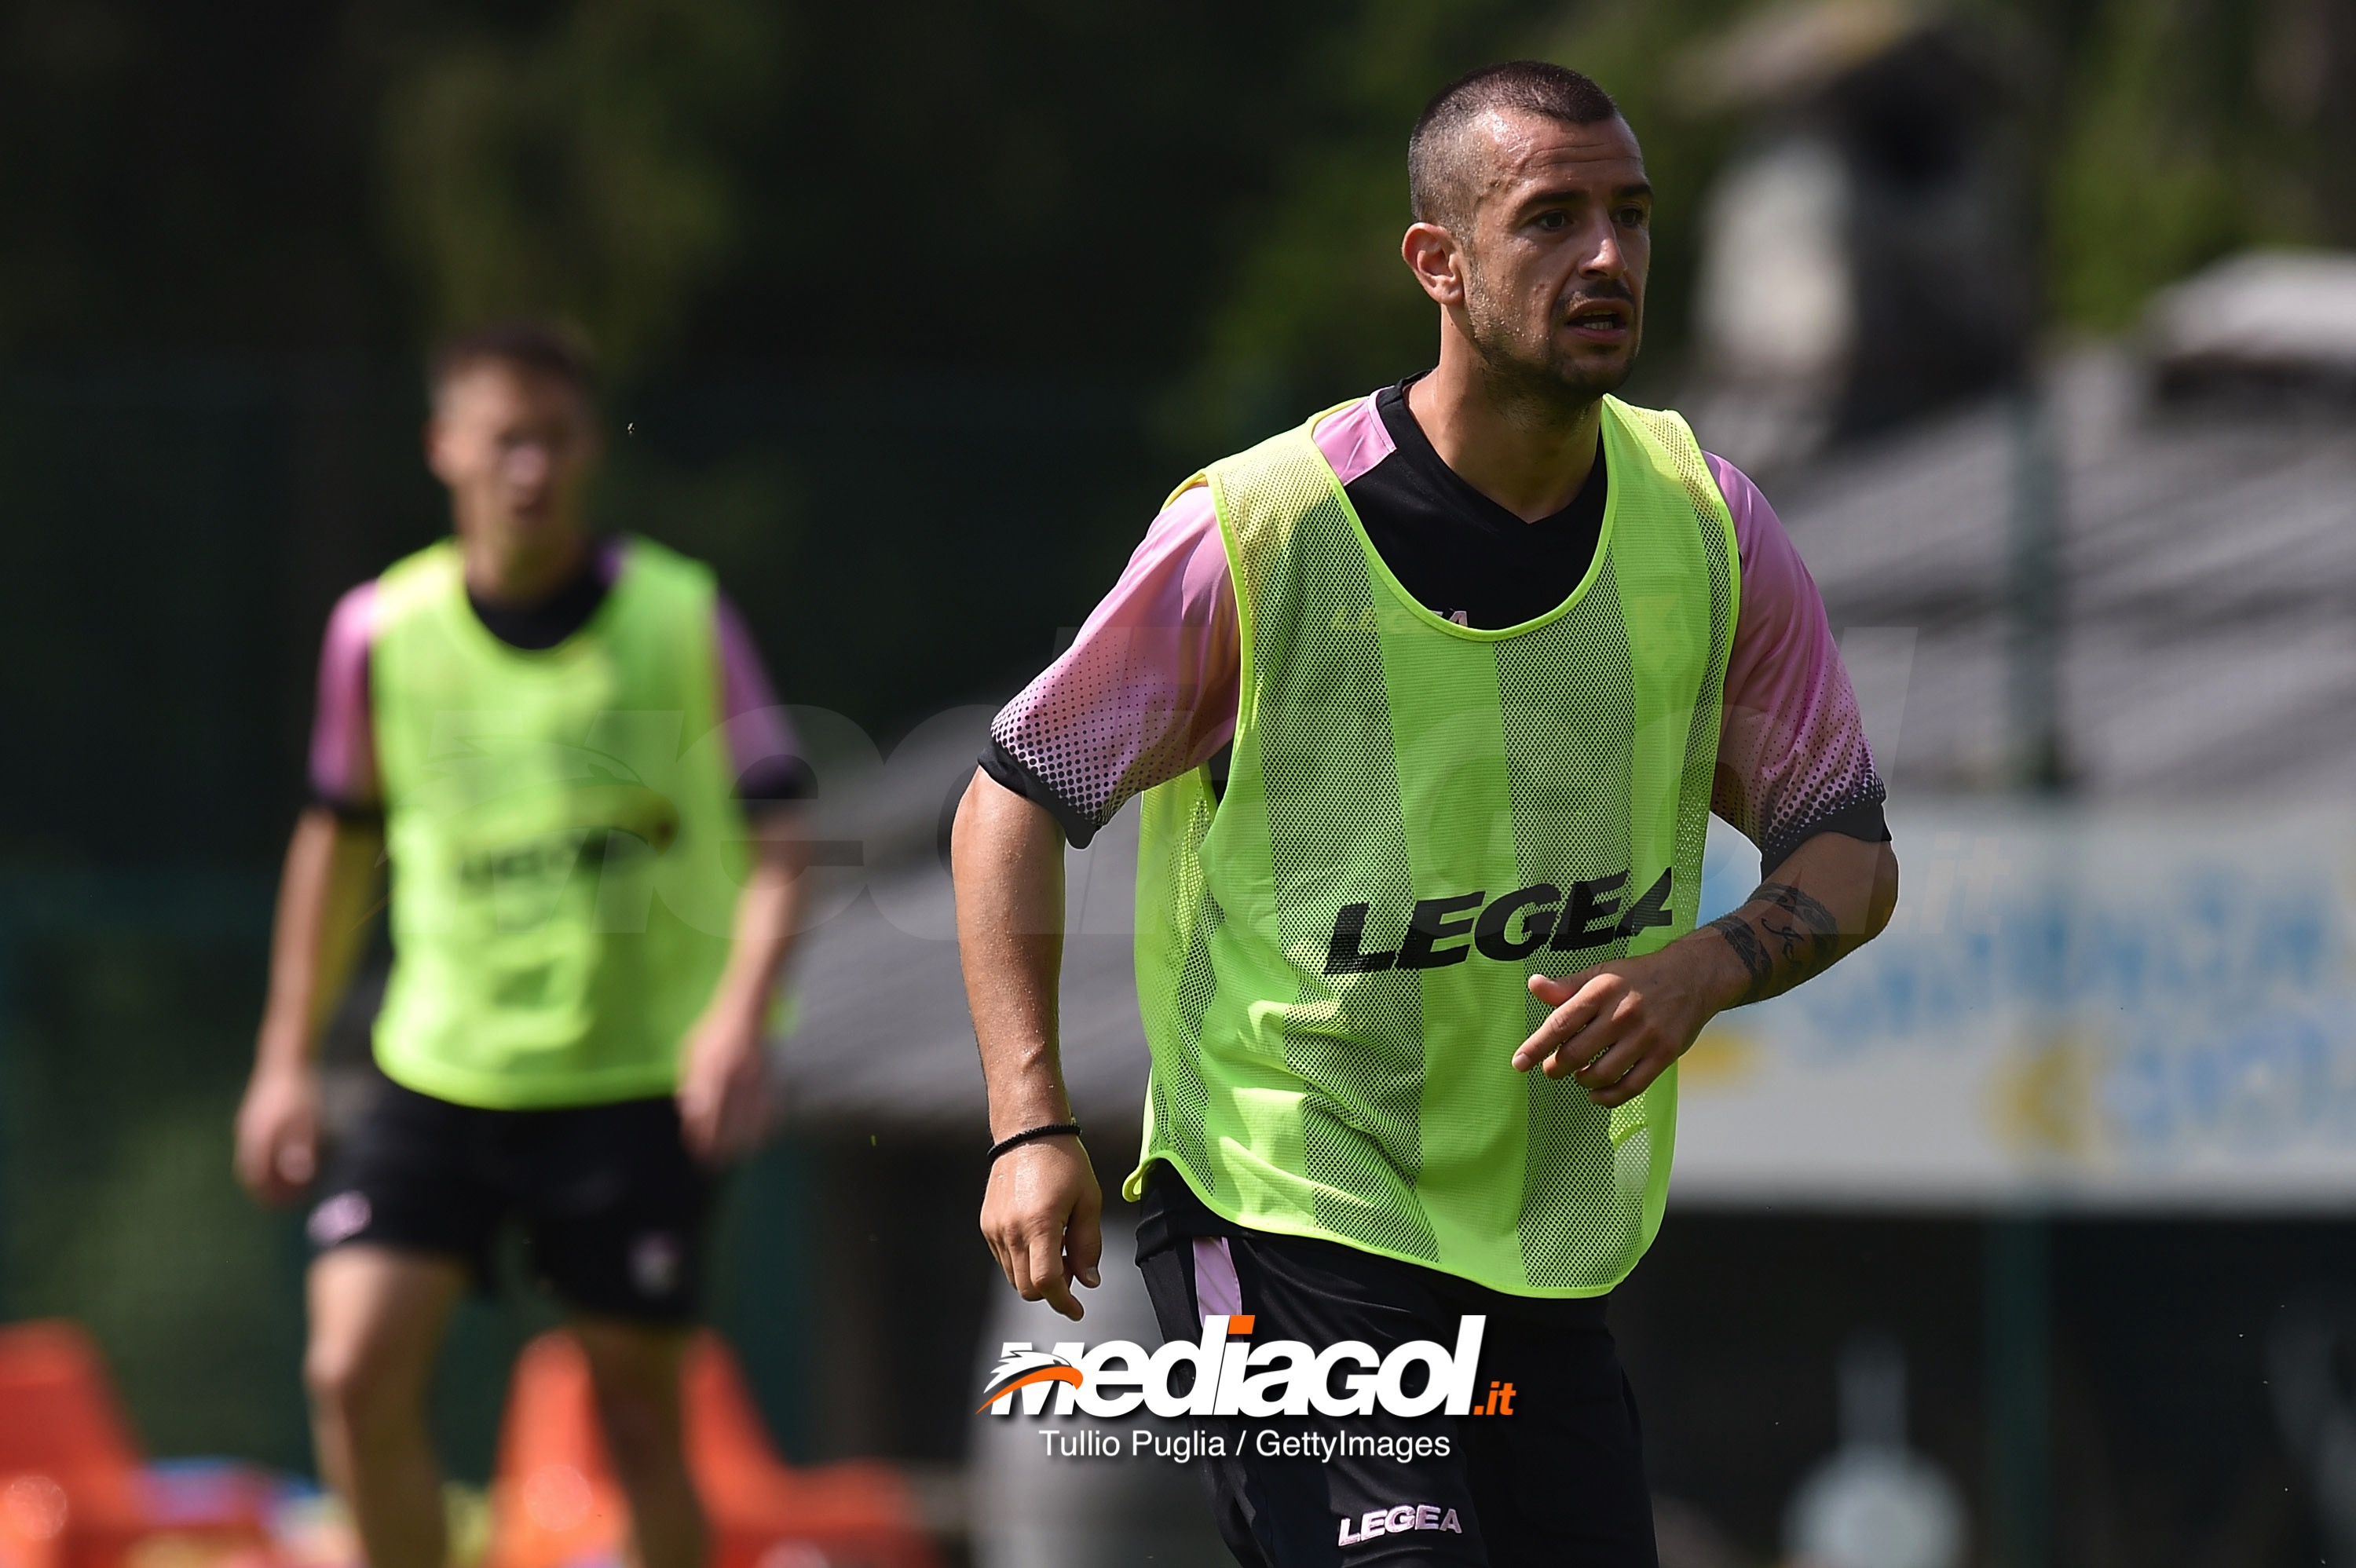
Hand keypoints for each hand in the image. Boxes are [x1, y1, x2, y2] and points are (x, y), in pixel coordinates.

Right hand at [235, 1057, 320, 1204]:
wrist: (284, 1059)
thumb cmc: (299, 1090)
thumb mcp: (305, 1119)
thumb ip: (301, 1147)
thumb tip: (299, 1176)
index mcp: (257, 1138)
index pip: (257, 1178)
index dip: (271, 1195)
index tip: (289, 1205)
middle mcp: (247, 1134)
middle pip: (251, 1173)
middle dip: (268, 1190)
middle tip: (290, 1201)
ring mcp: (247, 1126)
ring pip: (252, 1162)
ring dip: (268, 1177)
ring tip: (291, 1186)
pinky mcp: (251, 1120)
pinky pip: (255, 1149)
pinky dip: (267, 1162)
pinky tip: (287, 1163)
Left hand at [677, 1009, 774, 1165]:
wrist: (745, 1011)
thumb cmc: (713, 1032)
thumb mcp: (691, 1052)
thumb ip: (689, 1081)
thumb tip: (687, 1112)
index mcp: (708, 1071)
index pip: (702, 1112)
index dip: (699, 1135)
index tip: (697, 1151)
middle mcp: (730, 1077)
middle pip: (724, 1120)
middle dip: (718, 1145)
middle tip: (714, 1164)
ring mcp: (751, 1077)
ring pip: (747, 1117)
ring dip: (741, 1141)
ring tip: (737, 1158)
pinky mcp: (767, 1076)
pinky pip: (767, 1106)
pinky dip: (764, 1124)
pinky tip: (762, 1138)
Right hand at [980, 1136, 1101, 1320]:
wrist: (1027, 1132)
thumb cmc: (1062, 1161)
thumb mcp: (1089, 1201)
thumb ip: (1088, 1245)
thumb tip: (1088, 1281)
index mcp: (1040, 1225)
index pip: (1047, 1283)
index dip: (1063, 1303)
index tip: (1076, 1309)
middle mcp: (1012, 1231)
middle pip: (1027, 1287)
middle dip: (1052, 1290)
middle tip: (1072, 1270)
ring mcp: (995, 1229)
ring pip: (1014, 1276)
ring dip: (1036, 1276)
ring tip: (1057, 1248)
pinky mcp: (987, 1224)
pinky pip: (1004, 1258)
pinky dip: (1022, 1261)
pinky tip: (1038, 1238)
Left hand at [1511, 942, 1734, 1105]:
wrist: (1692, 977)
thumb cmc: (1637, 977)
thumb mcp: (1601, 973)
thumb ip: (1567, 987)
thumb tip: (1533, 986)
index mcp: (1601, 991)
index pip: (1560, 1023)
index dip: (1536, 1046)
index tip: (1519, 1063)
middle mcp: (1622, 1013)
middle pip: (1577, 1053)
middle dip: (1557, 1067)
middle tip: (1552, 1068)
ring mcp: (1645, 1036)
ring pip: (1602, 1073)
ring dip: (1582, 1081)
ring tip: (1578, 1076)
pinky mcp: (1664, 1055)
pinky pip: (1631, 1086)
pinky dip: (1608, 1097)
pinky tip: (1596, 1095)